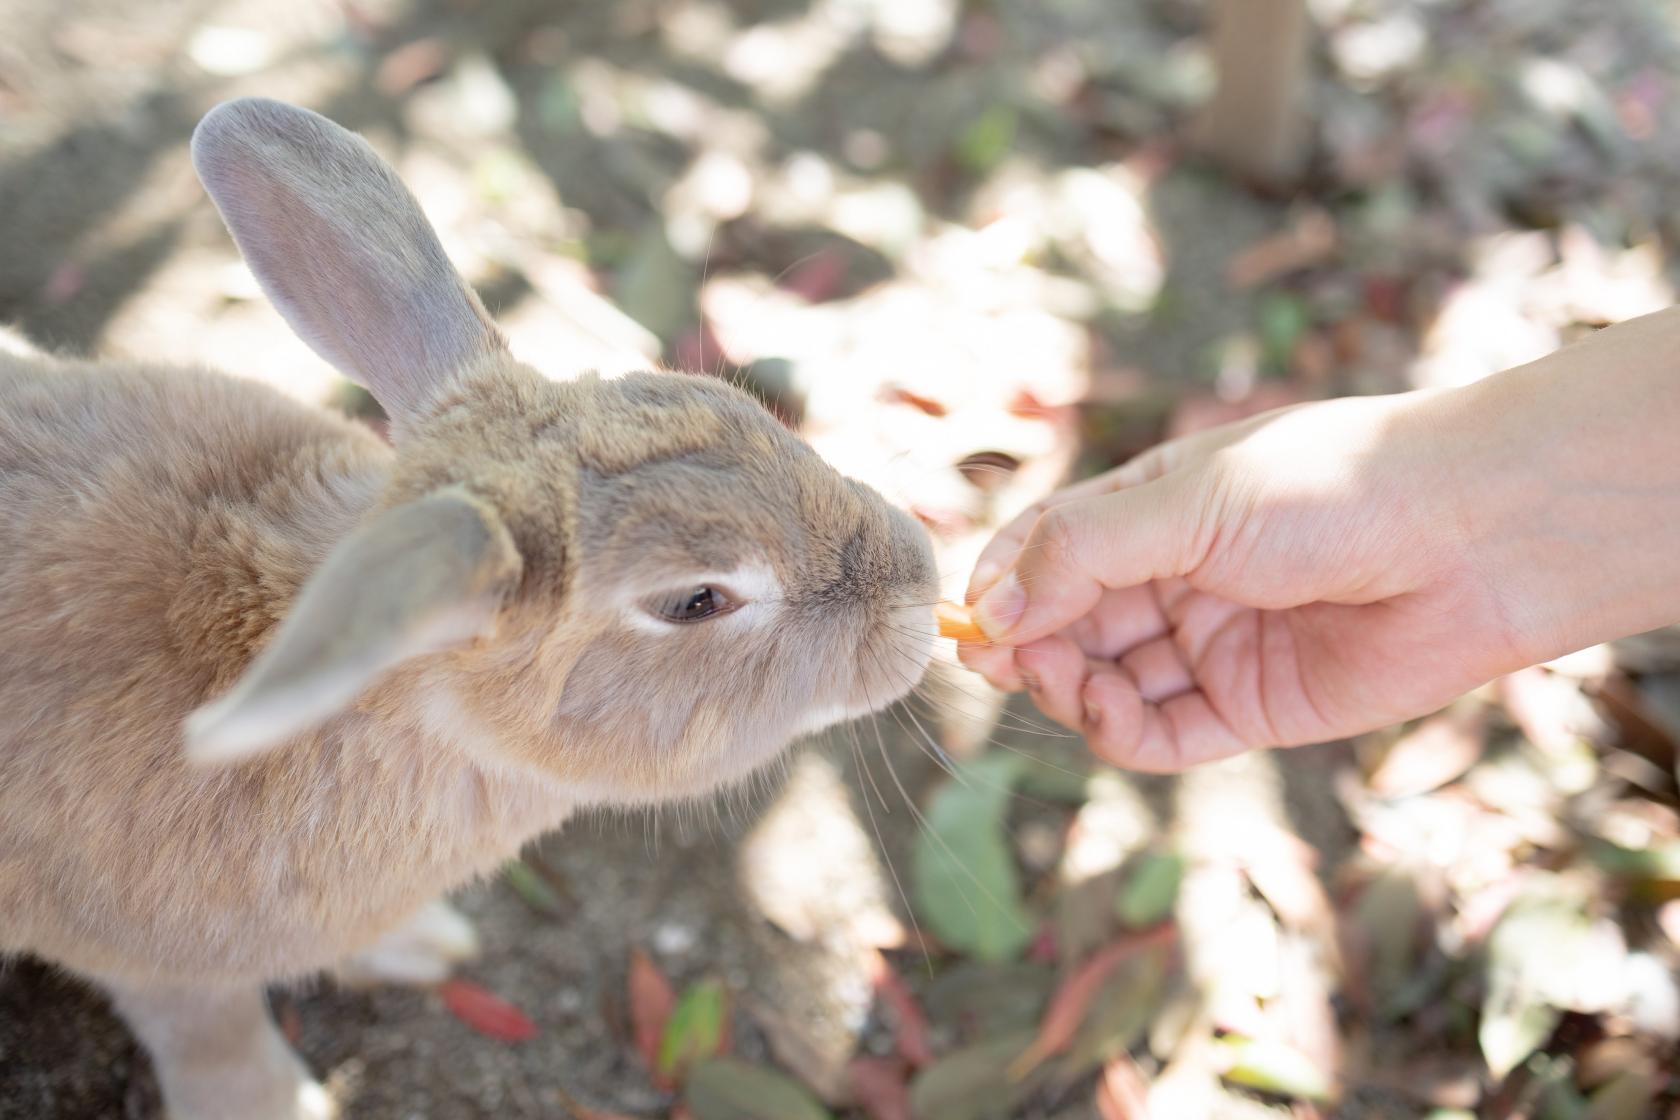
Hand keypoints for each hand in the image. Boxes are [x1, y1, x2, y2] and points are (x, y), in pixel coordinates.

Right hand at [960, 389, 1528, 770]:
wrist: (1474, 539)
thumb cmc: (1331, 487)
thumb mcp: (1188, 503)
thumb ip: (1081, 554)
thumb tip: (989, 609)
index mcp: (1153, 506)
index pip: (1047, 548)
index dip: (1002, 585)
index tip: (969, 621)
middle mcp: (1175, 574)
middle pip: (1068, 621)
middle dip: (1028, 645)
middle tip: (1000, 664)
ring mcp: (1210, 641)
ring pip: (1106, 681)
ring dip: (1070, 687)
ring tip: (1065, 681)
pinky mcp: (1249, 706)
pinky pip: (1162, 733)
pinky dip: (1122, 732)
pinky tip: (1108, 714)